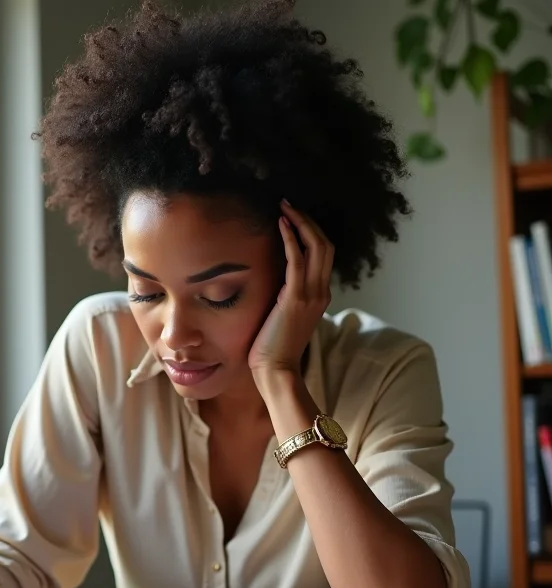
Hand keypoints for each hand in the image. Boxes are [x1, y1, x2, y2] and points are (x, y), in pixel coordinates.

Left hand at [248, 199, 333, 378]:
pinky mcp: (295, 298)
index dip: (311, 232)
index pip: (323, 254)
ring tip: (284, 206)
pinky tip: (280, 224)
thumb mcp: (283, 317)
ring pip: (317, 246)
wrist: (276, 371)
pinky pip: (298, 259)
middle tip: (288, 204)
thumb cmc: (273, 348)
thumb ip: (286, 299)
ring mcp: (311, 294)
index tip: (293, 217)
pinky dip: (291, 238)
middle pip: (325, 244)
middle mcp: (321, 292)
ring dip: (300, 222)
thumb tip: (274, 284)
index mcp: (319, 296)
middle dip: (308, 221)